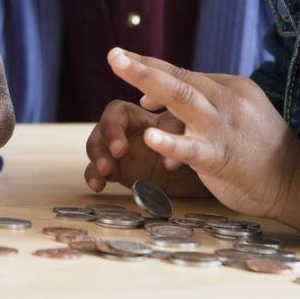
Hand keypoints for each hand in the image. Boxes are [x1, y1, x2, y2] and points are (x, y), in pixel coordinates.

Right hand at [84, 100, 206, 197]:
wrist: (205, 170)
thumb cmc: (199, 141)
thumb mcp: (191, 133)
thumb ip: (176, 132)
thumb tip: (162, 148)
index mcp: (143, 117)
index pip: (118, 112)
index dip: (113, 126)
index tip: (120, 148)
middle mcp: (127, 132)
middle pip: (102, 129)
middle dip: (102, 143)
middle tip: (114, 160)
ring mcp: (121, 152)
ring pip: (96, 148)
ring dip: (96, 158)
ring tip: (103, 173)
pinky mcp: (120, 172)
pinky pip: (98, 171)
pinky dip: (94, 176)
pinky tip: (98, 186)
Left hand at [106, 47, 299, 228]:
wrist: (296, 180)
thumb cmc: (260, 150)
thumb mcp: (235, 115)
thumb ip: (199, 105)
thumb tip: (150, 101)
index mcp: (230, 88)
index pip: (183, 73)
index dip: (151, 69)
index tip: (124, 62)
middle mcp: (226, 100)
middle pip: (178, 77)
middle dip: (142, 66)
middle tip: (113, 55)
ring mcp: (224, 127)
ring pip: (181, 98)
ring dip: (147, 82)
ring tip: (119, 68)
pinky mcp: (222, 156)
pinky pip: (192, 148)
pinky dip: (170, 142)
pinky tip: (150, 138)